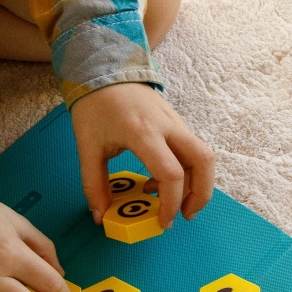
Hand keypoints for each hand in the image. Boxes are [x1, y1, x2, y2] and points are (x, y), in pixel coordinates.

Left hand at [71, 83, 214, 228]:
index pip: (171, 173)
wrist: (105, 69)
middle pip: (203, 161)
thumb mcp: (87, 146)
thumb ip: (94, 184)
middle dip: (201, 194)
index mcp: (143, 132)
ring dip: (197, 183)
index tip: (162, 222)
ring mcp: (176, 122)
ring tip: (174, 203)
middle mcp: (167, 126)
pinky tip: (162, 180)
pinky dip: (188, 170)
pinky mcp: (177, 122)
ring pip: (203, 155)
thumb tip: (101, 216)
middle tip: (185, 215)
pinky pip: (193, 149)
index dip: (171, 202)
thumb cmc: (95, 106)